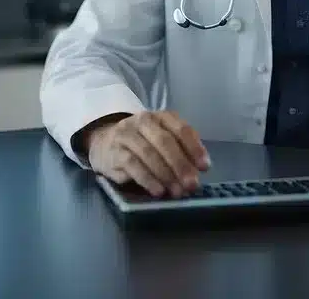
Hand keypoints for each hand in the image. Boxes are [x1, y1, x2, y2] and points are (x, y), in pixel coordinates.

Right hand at [86, 110, 209, 197]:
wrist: (104, 141)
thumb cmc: (142, 143)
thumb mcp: (162, 139)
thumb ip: (180, 149)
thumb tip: (198, 170)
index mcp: (162, 116)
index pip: (182, 129)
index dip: (195, 148)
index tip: (205, 167)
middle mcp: (144, 121)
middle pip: (165, 142)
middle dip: (181, 165)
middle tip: (192, 184)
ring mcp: (126, 135)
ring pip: (149, 154)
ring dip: (166, 175)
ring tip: (177, 192)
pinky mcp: (114, 152)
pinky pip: (132, 165)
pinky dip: (148, 179)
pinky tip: (158, 191)